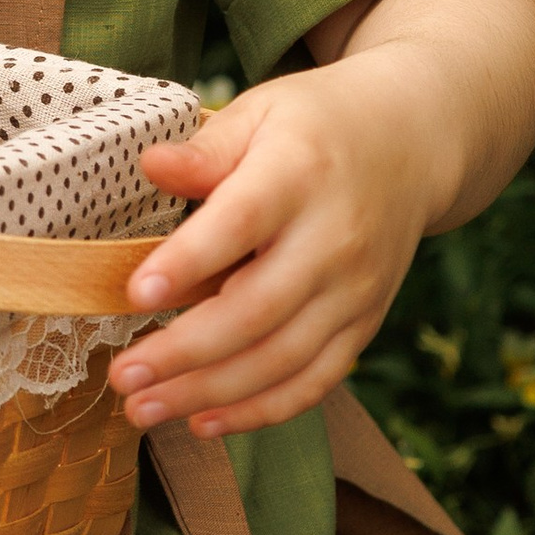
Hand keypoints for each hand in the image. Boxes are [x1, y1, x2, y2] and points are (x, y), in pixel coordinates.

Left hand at [109, 0, 534, 440]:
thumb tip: (151, 165)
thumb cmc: (316, 125)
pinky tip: (203, 422)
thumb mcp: (260, 112)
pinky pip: (315, 379)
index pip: (242, 223)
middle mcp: (335, 238)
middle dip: (185, 352)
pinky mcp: (365, 322)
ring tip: (143, 409)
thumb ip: (206, 149)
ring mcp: (356, 289)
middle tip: (121, 376)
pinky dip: (260, 409)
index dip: (190, 261)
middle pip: (259, 309)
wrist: (413, 142)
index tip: (135, 292)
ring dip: (209, 393)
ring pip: (282, 358)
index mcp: (300, 173)